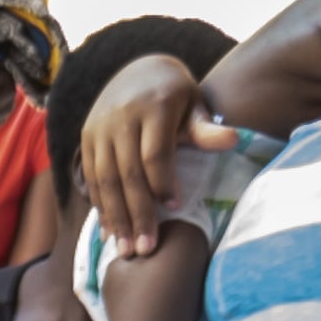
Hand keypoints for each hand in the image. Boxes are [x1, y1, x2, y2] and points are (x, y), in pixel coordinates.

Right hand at [78, 52, 232, 255]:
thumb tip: (234, 139)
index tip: (175, 207)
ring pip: (105, 180)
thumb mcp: (193, 105)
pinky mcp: (86, 139)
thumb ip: (206, 129)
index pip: (154, 153)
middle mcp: (120, 116)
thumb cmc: (175, 97)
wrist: (137, 71)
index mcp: (153, 106)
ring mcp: (99, 128)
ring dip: (115, 218)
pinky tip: (111, 231)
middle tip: (145, 249)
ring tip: (125, 249)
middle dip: (137, 214)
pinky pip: (91, 178)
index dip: (163, 183)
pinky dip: (101, 206)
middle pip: (127, 173)